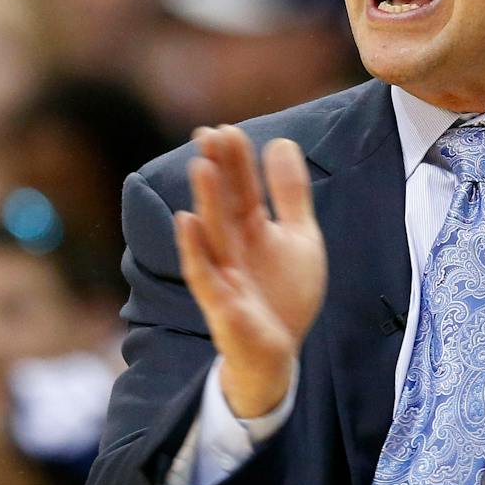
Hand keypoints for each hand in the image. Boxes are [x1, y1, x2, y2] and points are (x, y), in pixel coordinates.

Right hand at [173, 125, 325, 418]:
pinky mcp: (222, 306)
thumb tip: (282, 141)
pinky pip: (205, 275)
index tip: (226, 129)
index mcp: (252, 229)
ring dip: (207, 200)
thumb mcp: (298, 237)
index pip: (242, 188)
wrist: (277, 355)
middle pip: (226, 204)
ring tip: (202, 165)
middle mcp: (234, 248)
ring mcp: (225, 276)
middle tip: (209, 134)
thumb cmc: (282, 294)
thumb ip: (290, 193)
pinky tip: (186, 221)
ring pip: (214, 234)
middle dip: (219, 171)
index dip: (235, 161)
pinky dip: (195, 249)